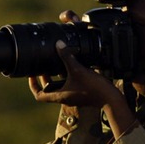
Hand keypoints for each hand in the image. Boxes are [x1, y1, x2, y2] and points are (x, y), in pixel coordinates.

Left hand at [27, 11, 139, 139]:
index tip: (32, 74)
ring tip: (55, 64)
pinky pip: (69, 86)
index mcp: (59, 96)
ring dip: (55, 78)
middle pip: (48, 91)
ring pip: (59, 87)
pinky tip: (72, 66)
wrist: (112, 99)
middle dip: (44, 79)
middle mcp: (64, 98)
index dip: (33, 85)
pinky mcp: (81, 93)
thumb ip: (67, 57)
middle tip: (43, 66)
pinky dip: (67, 77)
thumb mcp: (78, 70)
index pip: (39, 95)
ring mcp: (73, 96)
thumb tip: (58, 44)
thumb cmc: (94, 88)